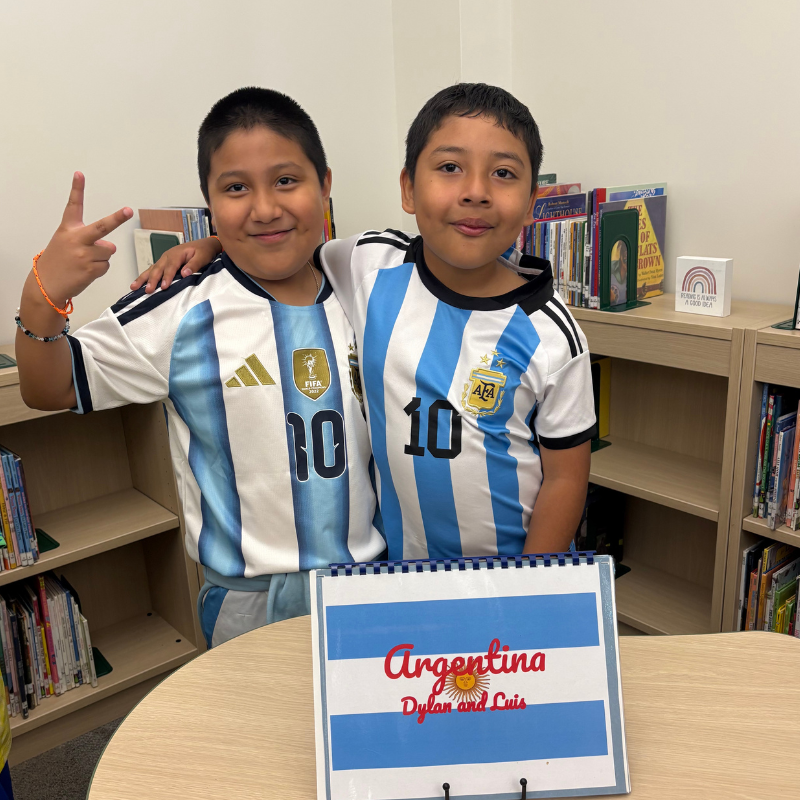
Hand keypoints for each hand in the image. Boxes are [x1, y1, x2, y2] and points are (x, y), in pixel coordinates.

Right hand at [35, 172, 131, 304]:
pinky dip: (99, 269)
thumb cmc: (58, 261)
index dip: (77, 189)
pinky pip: (106, 265)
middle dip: (117, 218)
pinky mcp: (92, 269)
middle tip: (128, 210)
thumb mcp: (64, 243)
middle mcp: (77, 239)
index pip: (74, 206)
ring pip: (108, 251)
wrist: (47, 284)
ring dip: (101, 257)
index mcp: (68, 229)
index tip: (80, 174)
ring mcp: (85, 254)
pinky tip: (86, 271)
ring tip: (85, 262)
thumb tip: (108, 247)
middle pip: (102, 226)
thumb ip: (86, 239)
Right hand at [130, 236, 222, 293]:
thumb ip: (194, 265)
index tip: (164, 287)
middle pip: (157, 269)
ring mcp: (164, 259)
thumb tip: (184, 274)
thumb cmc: (204, 251)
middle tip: (148, 290)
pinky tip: (139, 284)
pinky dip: (145, 277)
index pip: (170, 267)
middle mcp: (167, 256)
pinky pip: (153, 270)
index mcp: (176, 254)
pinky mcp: (164, 263)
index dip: (167, 277)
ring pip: (152, 269)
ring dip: (143, 278)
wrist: (205, 245)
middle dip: (152, 280)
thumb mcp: (202, 257)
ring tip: (134, 287)